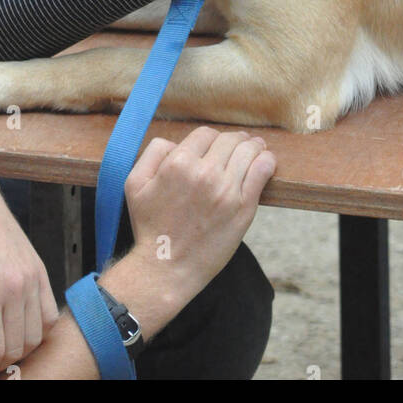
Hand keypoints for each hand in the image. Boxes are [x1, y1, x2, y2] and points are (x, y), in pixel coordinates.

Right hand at [122, 128, 275, 304]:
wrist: (166, 268)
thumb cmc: (150, 227)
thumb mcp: (135, 183)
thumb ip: (153, 153)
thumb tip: (176, 143)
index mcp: (178, 163)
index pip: (205, 134)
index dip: (211, 138)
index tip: (216, 145)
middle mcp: (205, 172)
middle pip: (230, 140)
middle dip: (235, 139)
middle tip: (242, 142)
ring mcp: (227, 190)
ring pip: (248, 151)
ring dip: (254, 146)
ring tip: (257, 148)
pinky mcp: (243, 207)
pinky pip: (261, 172)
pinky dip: (266, 161)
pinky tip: (267, 160)